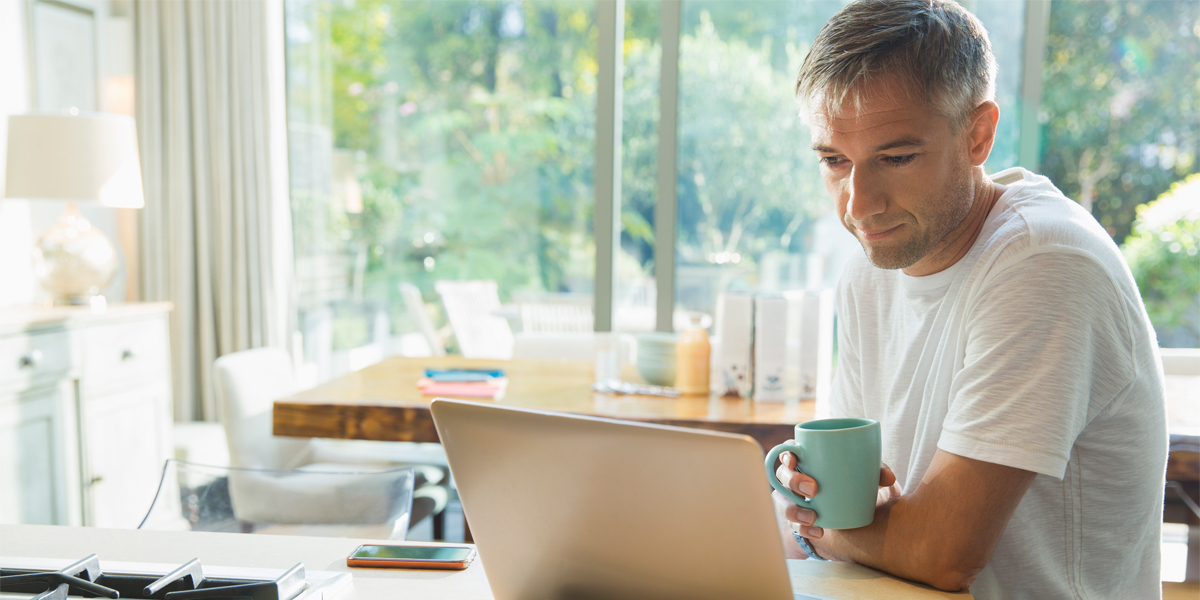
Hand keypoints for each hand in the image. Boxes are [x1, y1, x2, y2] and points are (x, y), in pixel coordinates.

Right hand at [772, 443, 896, 558]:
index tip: (794, 460)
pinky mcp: (798, 520)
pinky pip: (793, 525)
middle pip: (782, 475)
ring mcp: (793, 499)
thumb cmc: (853, 483)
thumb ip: (875, 471)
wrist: (852, 514)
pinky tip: (818, 532)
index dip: (786, 455)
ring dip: (793, 510)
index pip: (787, 451)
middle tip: (813, 489)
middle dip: (792, 481)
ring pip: (782, 502)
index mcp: (806, 460)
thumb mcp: (864, 475)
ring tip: (812, 517)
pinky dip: (804, 530)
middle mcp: (794, 478)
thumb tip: (888, 476)